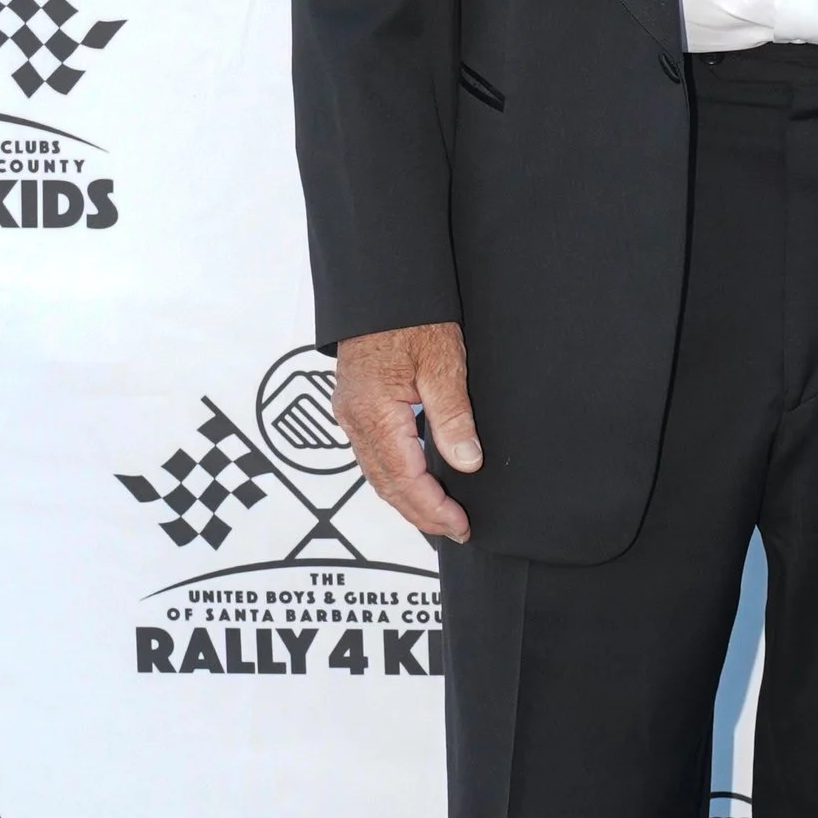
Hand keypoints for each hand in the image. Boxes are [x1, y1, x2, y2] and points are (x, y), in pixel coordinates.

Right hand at [334, 321, 481, 542]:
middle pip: (386, 485)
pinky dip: (395, 478)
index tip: (461, 525)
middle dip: (421, 514)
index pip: (406, 479)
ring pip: (376, 474)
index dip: (434, 508)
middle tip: (456, 530)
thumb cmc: (411, 316)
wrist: (381, 286)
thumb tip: (467, 461)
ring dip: (407, 500)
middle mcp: (354, 419)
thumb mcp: (444, 363)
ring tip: (439, 517)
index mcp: (374, 413)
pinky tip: (415, 484)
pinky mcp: (354, 406)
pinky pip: (372, 456)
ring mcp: (350, 414)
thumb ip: (453, 416)